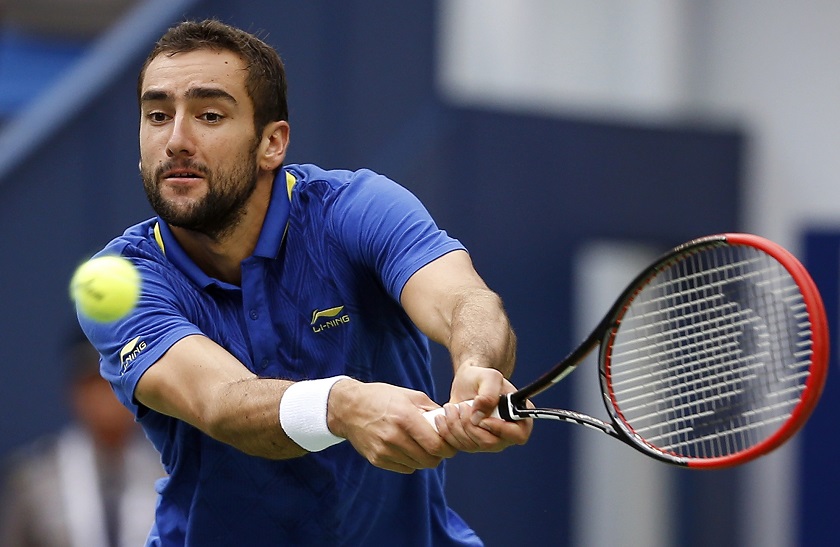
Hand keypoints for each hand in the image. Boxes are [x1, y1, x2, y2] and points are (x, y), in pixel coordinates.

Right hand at [327, 379, 456, 473]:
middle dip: (439, 455)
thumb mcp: (409, 395)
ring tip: (421, 445)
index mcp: (405, 418)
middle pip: (429, 460)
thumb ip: (431, 409)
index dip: (448, 448)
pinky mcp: (376, 459)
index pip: (436, 445)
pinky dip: (410, 462)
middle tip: (439, 447)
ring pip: (417, 465)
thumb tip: (449, 422)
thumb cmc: (381, 398)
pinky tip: (407, 449)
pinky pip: (404, 468)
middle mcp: (394, 436)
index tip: (450, 444)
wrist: (348, 408)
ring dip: (424, 458)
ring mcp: (384, 450)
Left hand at [432, 364, 531, 451]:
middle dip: (470, 424)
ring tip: (451, 407)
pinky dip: (447, 431)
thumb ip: (489, 394)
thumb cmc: (481, 377)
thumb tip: (479, 417)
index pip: (518, 435)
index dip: (501, 429)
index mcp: (519, 417)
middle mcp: (506, 434)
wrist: (467, 383)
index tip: (483, 418)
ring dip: (456, 425)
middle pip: (490, 443)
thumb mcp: (488, 377)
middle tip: (462, 405)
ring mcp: (489, 441)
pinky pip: (458, 446)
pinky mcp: (472, 444)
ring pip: (471, 445)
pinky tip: (443, 416)